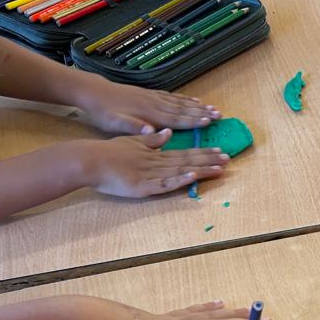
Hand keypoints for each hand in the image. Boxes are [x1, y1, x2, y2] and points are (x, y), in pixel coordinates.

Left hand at [71, 78, 219, 135]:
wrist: (94, 92)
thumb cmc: (104, 112)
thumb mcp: (114, 123)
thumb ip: (134, 127)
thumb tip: (152, 131)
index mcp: (149, 114)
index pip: (176, 118)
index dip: (194, 120)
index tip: (210, 122)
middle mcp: (155, 104)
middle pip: (183, 109)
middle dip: (202, 112)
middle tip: (219, 115)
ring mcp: (153, 97)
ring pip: (180, 102)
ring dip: (197, 105)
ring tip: (213, 108)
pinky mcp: (150, 94)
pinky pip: (172, 97)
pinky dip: (185, 99)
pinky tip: (193, 100)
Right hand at [77, 132, 228, 197]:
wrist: (90, 160)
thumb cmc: (109, 153)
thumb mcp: (132, 141)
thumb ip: (151, 140)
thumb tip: (167, 133)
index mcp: (155, 154)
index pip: (184, 152)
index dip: (202, 152)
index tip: (219, 151)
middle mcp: (157, 162)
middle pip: (187, 160)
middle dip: (209, 160)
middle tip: (229, 159)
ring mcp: (151, 174)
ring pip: (181, 171)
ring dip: (201, 169)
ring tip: (220, 168)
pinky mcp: (143, 186)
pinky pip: (165, 183)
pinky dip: (180, 180)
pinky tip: (193, 176)